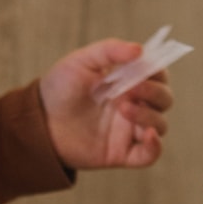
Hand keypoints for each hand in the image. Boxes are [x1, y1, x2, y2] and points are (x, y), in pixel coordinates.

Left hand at [38, 39, 173, 169]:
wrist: (38, 122)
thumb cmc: (59, 88)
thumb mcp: (81, 61)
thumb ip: (109, 50)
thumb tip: (140, 49)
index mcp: (127, 81)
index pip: (158, 74)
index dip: (158, 70)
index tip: (144, 68)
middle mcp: (134, 104)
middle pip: (164, 99)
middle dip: (154, 92)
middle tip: (132, 89)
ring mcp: (129, 130)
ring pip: (160, 124)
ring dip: (149, 115)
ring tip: (123, 109)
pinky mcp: (122, 153)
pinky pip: (150, 154)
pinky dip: (155, 147)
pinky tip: (148, 135)